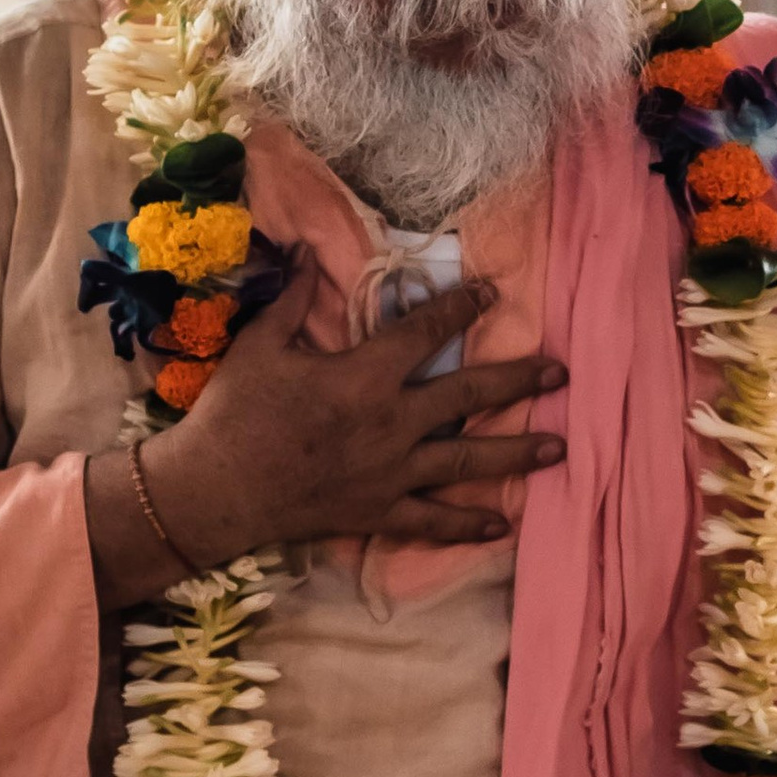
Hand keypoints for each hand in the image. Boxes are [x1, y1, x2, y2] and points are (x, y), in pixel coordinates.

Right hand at [86, 257, 565, 605]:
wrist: (214, 490)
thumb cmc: (235, 413)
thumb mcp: (260, 344)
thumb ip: (296, 298)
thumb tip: (309, 249)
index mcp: (364, 376)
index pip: (425, 332)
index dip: (461, 307)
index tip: (493, 292)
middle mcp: (391, 423)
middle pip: (469, 394)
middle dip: (519, 380)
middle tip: (561, 372)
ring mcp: (391, 473)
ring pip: (468, 461)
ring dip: (517, 454)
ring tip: (560, 448)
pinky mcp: (378, 512)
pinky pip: (432, 521)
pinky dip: (467, 526)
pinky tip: (500, 527)